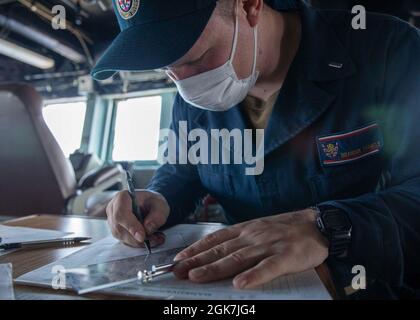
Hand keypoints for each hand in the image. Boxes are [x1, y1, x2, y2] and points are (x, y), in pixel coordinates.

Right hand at [106, 190, 169, 247]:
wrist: (149, 205)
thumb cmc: (152, 202)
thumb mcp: (160, 204)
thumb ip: (157, 215)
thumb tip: (148, 228)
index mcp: (122, 197)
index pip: (121, 213)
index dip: (130, 226)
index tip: (142, 236)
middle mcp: (113, 209)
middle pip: (120, 228)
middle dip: (137, 237)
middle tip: (155, 239)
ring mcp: (113, 222)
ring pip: (122, 237)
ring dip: (140, 242)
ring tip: (157, 238)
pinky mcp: (116, 232)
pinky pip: (126, 242)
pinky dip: (139, 244)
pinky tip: (152, 240)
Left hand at [172, 209, 328, 288]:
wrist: (316, 224)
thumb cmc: (285, 229)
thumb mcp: (259, 229)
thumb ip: (240, 239)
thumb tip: (217, 251)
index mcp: (245, 229)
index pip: (215, 239)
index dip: (196, 249)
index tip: (179, 259)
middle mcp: (252, 236)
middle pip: (221, 250)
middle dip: (197, 261)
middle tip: (177, 271)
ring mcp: (268, 245)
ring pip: (238, 258)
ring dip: (215, 268)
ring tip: (197, 277)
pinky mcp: (286, 256)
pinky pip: (268, 267)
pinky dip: (254, 276)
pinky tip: (240, 284)